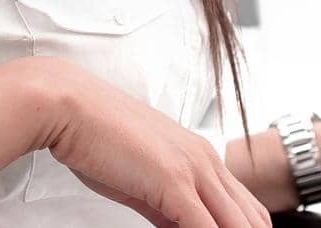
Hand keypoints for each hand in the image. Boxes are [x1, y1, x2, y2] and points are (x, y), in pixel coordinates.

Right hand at [41, 59, 271, 227]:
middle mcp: (204, 160)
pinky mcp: (174, 182)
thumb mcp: (140, 177)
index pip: (245, 209)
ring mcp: (192, 169)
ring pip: (239, 225)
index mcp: (199, 155)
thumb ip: (165, 208)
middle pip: (252, 219)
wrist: (68, 105)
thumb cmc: (94, 133)